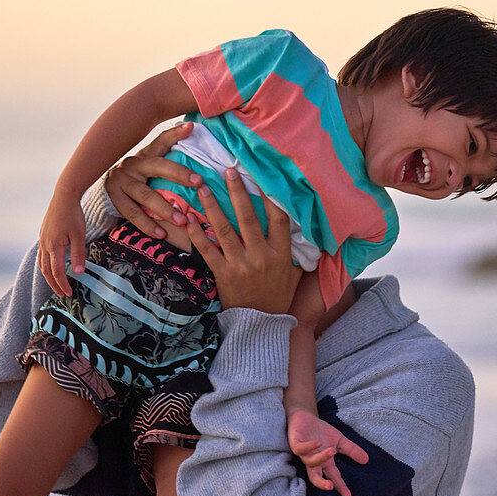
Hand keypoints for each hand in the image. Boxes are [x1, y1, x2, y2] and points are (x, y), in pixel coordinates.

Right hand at [38, 192, 86, 296]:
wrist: (63, 197)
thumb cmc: (74, 215)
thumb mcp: (80, 235)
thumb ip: (78, 255)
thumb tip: (79, 273)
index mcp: (53, 246)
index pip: (56, 272)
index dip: (62, 284)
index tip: (68, 293)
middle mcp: (44, 245)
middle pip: (46, 270)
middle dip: (54, 284)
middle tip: (62, 294)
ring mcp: (42, 240)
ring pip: (42, 263)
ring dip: (48, 276)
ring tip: (56, 284)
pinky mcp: (43, 235)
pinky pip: (41, 255)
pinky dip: (45, 265)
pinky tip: (51, 267)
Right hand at [106, 121, 202, 238]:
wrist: (107, 191)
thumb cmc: (141, 178)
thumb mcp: (153, 165)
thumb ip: (171, 157)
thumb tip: (195, 135)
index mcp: (146, 154)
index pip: (161, 140)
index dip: (175, 134)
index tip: (191, 128)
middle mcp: (132, 163)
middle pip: (157, 166)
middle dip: (179, 174)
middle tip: (199, 183)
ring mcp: (121, 180)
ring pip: (145, 195)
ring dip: (164, 209)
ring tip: (182, 220)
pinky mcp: (114, 198)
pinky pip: (132, 213)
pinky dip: (148, 225)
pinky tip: (162, 234)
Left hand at [185, 168, 301, 313]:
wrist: (260, 324)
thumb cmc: (278, 295)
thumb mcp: (295, 273)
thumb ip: (299, 251)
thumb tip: (308, 228)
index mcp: (281, 254)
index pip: (278, 219)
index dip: (271, 197)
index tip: (262, 177)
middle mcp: (261, 257)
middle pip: (248, 218)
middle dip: (237, 192)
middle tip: (228, 171)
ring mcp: (240, 265)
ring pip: (224, 230)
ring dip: (212, 206)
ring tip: (202, 188)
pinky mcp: (222, 274)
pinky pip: (207, 250)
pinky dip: (197, 233)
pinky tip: (188, 217)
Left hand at [288, 411, 369, 495]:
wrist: (305, 417)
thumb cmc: (321, 432)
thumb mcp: (339, 440)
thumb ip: (351, 450)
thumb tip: (366, 460)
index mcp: (324, 462)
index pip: (333, 477)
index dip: (340, 486)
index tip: (348, 495)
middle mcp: (314, 461)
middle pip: (315, 477)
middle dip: (322, 483)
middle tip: (330, 486)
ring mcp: (304, 453)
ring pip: (310, 462)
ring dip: (321, 458)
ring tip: (332, 451)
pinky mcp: (296, 443)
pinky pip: (300, 449)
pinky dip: (309, 447)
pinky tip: (318, 443)